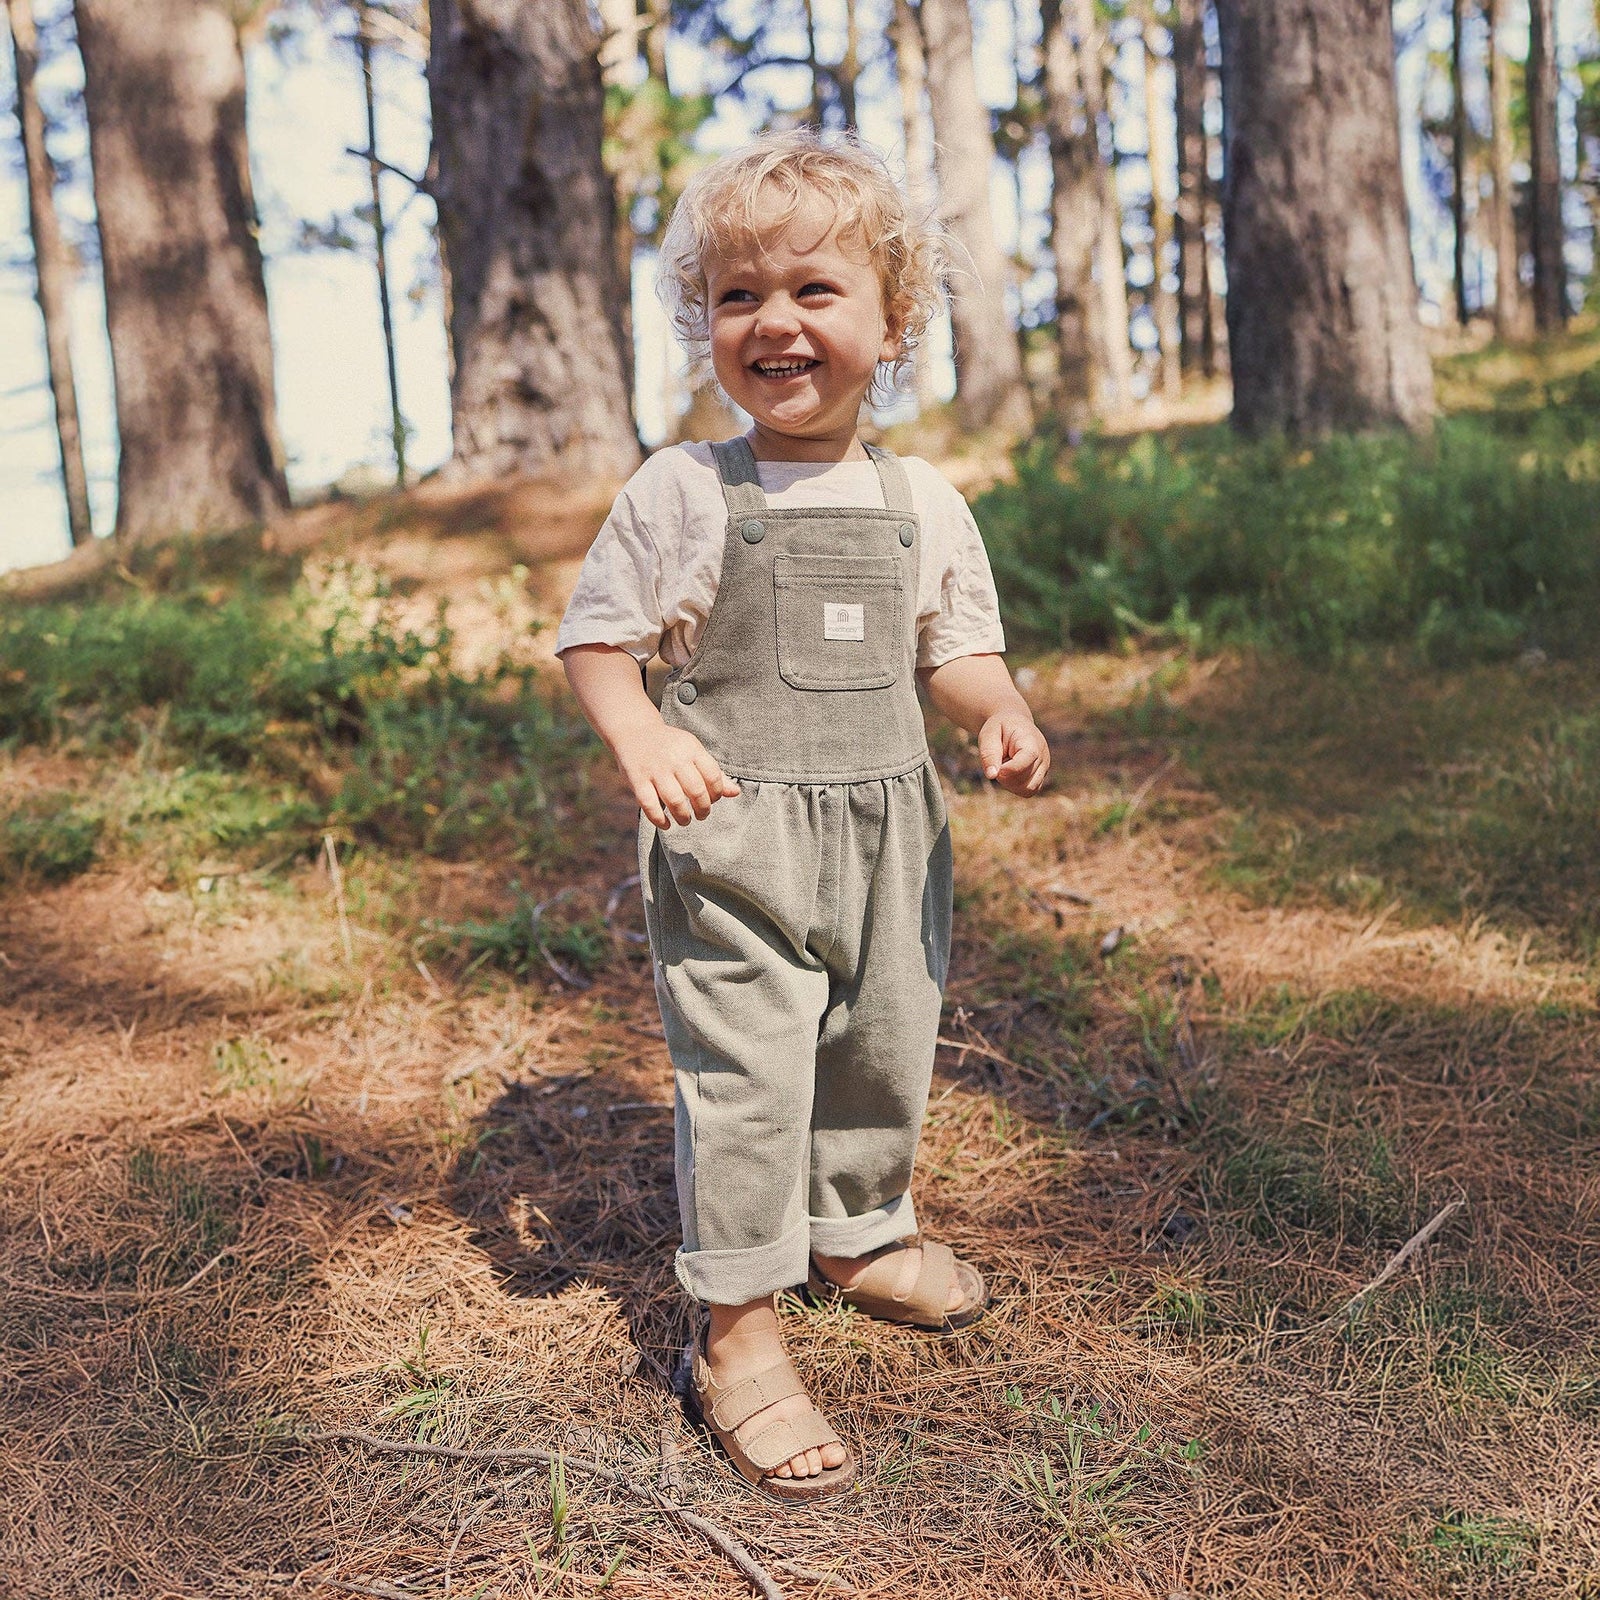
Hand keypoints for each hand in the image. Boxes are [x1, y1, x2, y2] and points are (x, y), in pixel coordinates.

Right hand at [614, 724, 739, 828]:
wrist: (634, 731)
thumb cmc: (670, 746)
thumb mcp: (693, 751)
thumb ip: (713, 772)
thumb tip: (735, 793)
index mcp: (691, 748)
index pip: (713, 776)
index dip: (716, 793)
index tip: (712, 800)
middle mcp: (674, 758)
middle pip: (696, 791)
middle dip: (703, 809)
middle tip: (701, 815)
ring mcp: (655, 770)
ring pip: (675, 800)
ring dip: (683, 817)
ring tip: (685, 820)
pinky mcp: (637, 780)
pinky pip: (650, 806)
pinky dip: (660, 820)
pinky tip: (666, 824)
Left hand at [977, 711, 1050, 795]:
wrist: (1013, 724)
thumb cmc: (999, 728)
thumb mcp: (988, 734)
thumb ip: (989, 753)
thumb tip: (992, 775)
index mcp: (1032, 741)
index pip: (1027, 760)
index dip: (1009, 769)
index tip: (997, 768)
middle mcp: (1043, 756)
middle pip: (1026, 779)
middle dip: (1006, 777)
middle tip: (997, 762)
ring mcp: (1044, 768)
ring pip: (1028, 789)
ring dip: (1010, 784)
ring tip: (1004, 767)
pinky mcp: (1040, 777)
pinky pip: (1028, 791)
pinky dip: (1015, 787)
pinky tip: (1009, 774)